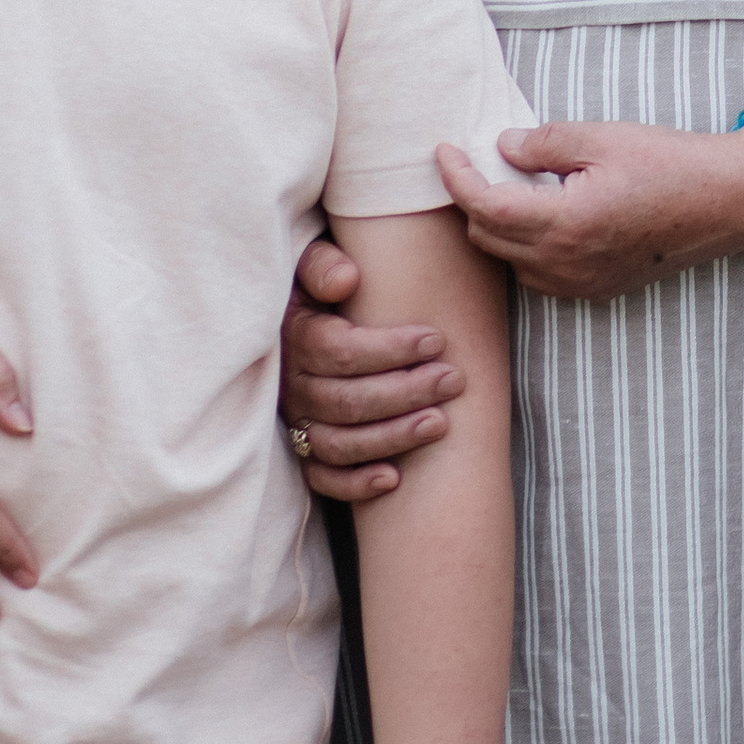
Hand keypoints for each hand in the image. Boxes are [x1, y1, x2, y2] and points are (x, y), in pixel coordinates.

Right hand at [284, 231, 465, 503]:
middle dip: (404, 392)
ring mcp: (294, 420)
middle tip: (453, 379)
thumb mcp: (313, 260)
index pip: (337, 351)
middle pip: (344, 401)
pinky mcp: (301, 449)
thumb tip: (347, 279)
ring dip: (391, 437)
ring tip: (440, 423)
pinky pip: (322, 478)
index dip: (389, 349)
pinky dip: (355, 484)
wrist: (304, 312)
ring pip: (338, 444)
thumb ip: (323, 263)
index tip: (436, 338)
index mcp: (293, 335)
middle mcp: (290, 384)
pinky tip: (394, 478)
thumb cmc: (323, 283)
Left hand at [438, 117, 743, 300]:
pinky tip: (540, 213)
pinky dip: (524, 246)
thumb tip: (501, 147)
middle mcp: (566, 264)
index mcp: (565, 223)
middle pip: (488, 238)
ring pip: (510, 260)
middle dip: (472, 200)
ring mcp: (581, 284)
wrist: (726, 201)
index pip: (484, 206)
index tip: (442, 150)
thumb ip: (544, 142)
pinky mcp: (596, 289)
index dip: (456, 177)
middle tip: (473, 160)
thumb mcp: (603, 136)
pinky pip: (539, 274)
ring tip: (507, 184)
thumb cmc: (669, 162)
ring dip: (497, 225)